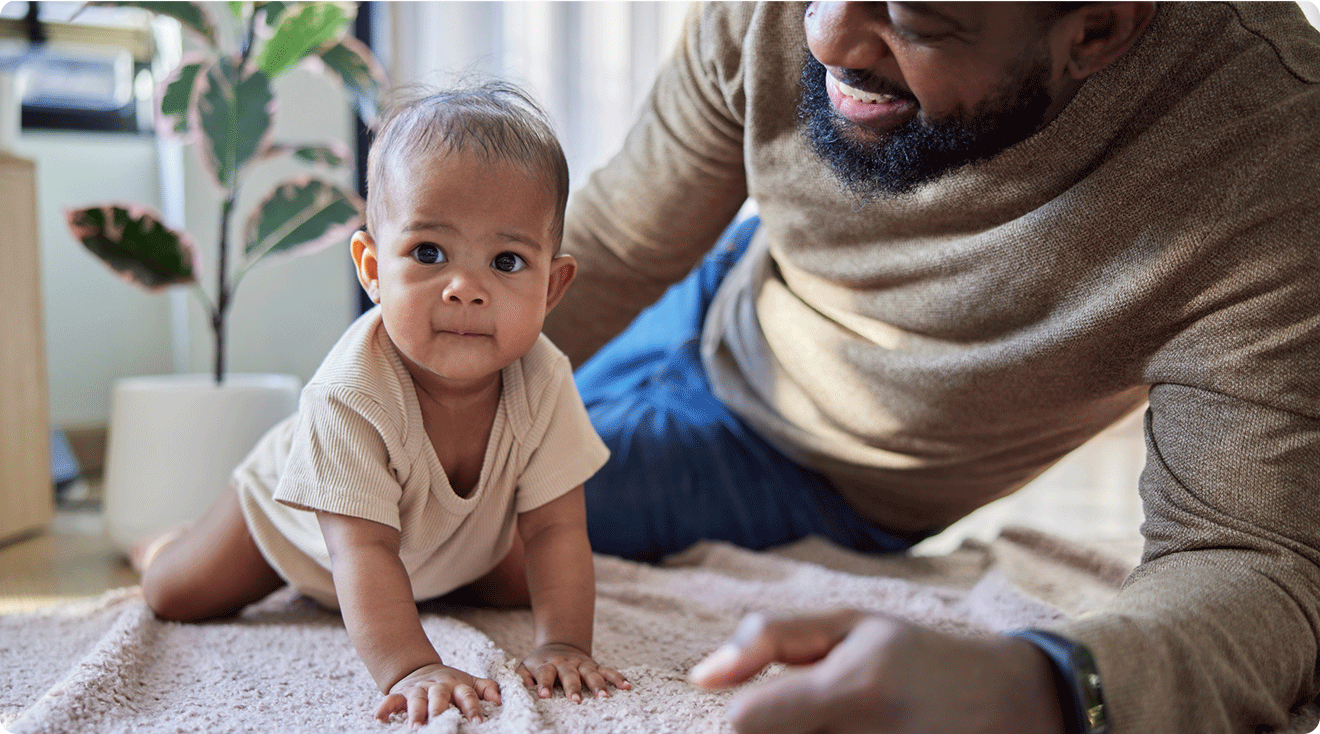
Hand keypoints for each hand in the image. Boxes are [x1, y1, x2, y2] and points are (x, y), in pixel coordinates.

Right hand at [375, 662, 500, 726]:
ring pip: (416, 699)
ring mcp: (418, 689)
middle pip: (440, 695)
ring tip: (415, 726)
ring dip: (415, 712)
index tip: (478, 721)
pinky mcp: (400, 693)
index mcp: (457, 685)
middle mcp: (437, 686)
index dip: (472, 707)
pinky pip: (390, 700)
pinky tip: (380, 719)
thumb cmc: (449, 683)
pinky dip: (384, 708)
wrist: (420, 669)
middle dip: (440, 709)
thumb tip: (499, 700)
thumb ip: (485, 688)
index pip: (467, 694)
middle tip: (440, 721)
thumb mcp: (468, 682)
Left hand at [517, 642, 631, 702]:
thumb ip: (520, 678)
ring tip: (604, 697)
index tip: (545, 696)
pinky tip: (626, 687)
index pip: (545, 674)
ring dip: (597, 684)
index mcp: (546, 665)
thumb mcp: (524, 667)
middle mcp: (565, 664)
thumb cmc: (539, 664)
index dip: (545, 684)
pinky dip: (617, 678)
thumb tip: (515, 689)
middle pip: (569, 674)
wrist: (558, 646)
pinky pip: (608, 671)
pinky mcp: (594, 665)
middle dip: (573, 686)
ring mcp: (582, 664)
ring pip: (591, 673)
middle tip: (576, 700)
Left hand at [689, 609, 1064, 733]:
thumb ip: (768, 638)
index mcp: (854, 690)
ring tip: (842, 728)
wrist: (1013, 703)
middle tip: (816, 718)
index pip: (744, 725)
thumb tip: (699, 678)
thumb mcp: (850, 624)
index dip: (745, 718)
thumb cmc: (916, 655)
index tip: (766, 709)